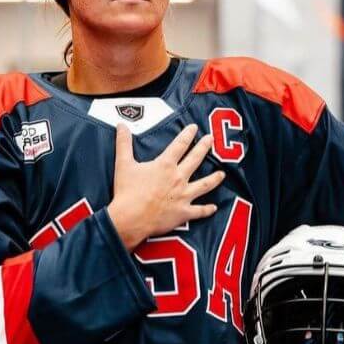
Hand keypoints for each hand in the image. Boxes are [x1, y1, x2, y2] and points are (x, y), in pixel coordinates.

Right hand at [108, 123, 225, 250]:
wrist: (130, 219)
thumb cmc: (127, 192)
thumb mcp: (123, 164)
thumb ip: (123, 143)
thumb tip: (121, 125)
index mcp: (165, 165)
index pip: (180, 145)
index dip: (188, 134)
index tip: (195, 127)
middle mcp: (178, 178)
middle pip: (195, 160)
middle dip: (204, 148)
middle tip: (211, 139)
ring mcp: (183, 196)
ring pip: (204, 185)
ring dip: (214, 179)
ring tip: (222, 174)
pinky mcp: (183, 213)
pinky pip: (199, 211)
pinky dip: (207, 210)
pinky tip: (213, 207)